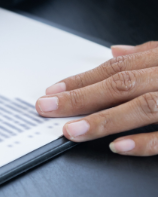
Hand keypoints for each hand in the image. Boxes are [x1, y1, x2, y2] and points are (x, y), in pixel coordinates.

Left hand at [36, 42, 157, 155]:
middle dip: (80, 97)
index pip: (116, 69)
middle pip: (121, 85)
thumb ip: (147, 54)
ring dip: (104, 119)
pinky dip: (143, 141)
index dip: (81, 80)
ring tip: (73, 131)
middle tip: (48, 108)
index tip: (52, 92)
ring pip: (142, 107)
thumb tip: (115, 51)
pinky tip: (116, 146)